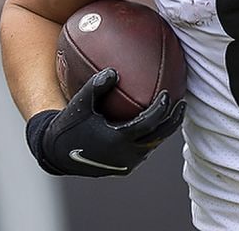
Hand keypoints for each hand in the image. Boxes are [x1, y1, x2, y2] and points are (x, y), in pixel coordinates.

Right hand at [26, 68, 184, 177]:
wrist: (56, 154)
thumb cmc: (69, 125)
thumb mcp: (80, 103)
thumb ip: (97, 86)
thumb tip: (115, 71)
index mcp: (118, 140)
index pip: (149, 123)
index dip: (162, 109)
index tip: (168, 94)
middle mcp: (126, 155)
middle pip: (159, 137)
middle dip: (173, 120)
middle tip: (182, 104)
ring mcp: (126, 164)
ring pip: (153, 146)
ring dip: (165, 130)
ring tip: (173, 113)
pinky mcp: (124, 168)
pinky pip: (144, 151)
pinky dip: (152, 138)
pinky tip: (155, 125)